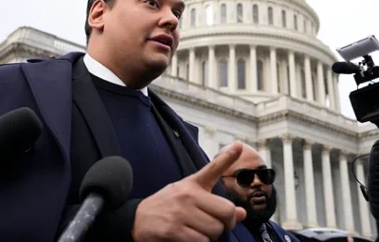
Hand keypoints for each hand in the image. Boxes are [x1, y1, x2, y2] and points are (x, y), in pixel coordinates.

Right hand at [131, 141, 246, 241]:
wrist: (136, 220)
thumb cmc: (166, 207)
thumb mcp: (187, 194)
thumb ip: (215, 202)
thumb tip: (242, 213)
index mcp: (192, 185)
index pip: (212, 169)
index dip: (227, 157)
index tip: (239, 145)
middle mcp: (187, 196)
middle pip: (227, 212)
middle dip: (225, 224)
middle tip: (215, 224)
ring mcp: (180, 213)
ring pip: (215, 230)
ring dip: (210, 236)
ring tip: (195, 230)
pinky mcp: (173, 231)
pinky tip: (188, 238)